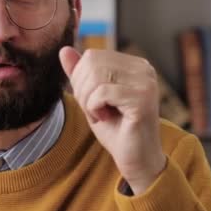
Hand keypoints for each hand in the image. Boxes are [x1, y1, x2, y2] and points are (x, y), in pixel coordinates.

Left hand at [59, 47, 165, 194]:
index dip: (80, 79)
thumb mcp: (91, 98)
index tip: (91, 102)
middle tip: (94, 111)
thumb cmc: (116, 130)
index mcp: (134, 64)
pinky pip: (102, 92)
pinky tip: (106, 118)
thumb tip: (64, 50)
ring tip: (101, 115)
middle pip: (92, 63)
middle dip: (82, 90)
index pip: (92, 56)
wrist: (136, 160)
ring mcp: (146, 82)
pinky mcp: (143, 98)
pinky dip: (94, 108)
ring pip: (95, 76)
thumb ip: (80, 74)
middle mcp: (144, 68)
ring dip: (88, 100)